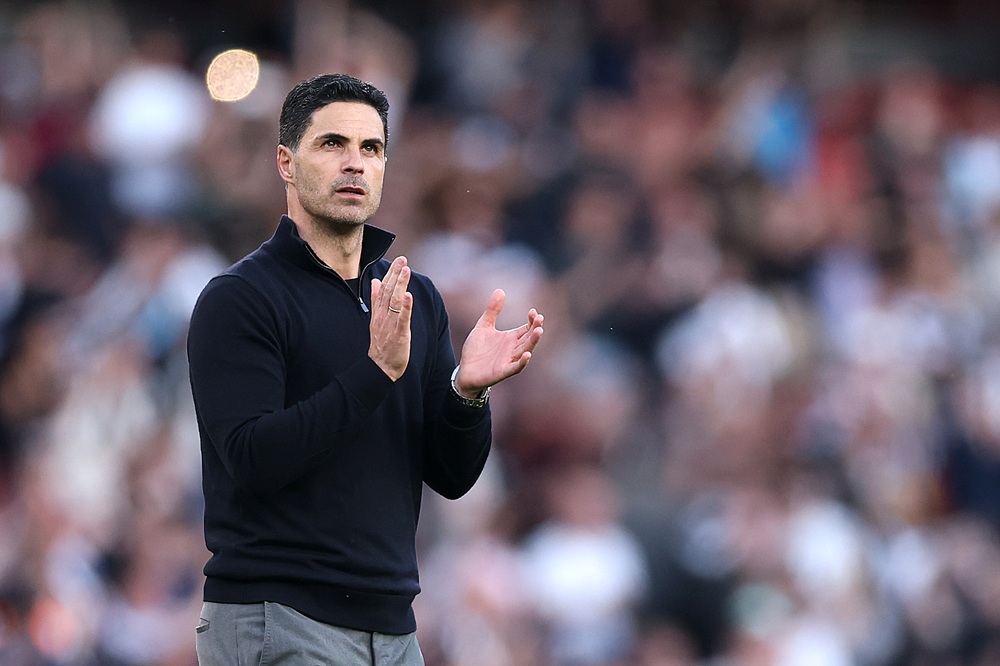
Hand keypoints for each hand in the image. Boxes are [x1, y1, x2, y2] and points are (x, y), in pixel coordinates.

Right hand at [369, 256, 411, 380]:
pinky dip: (405, 307)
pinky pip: (402, 319)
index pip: (384, 289)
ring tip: (406, 270)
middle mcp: (383, 316)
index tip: (398, 260)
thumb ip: (376, 300)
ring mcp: (390, 325)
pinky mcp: (399, 334)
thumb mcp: (376, 320)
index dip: (391, 274)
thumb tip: (375, 281)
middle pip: (388, 291)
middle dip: (396, 274)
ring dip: (400, 285)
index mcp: (378, 312)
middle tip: (403, 259)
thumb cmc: (381, 345)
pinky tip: (408, 295)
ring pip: (394, 301)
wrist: (380, 368)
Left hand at [454, 289, 543, 396]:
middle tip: (540, 319)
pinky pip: (515, 367)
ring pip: (525, 350)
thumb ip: (492, 311)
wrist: (465, 371)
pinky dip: (522, 362)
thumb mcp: (483, 326)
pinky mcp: (502, 371)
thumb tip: (500, 290)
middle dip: (535, 329)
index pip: (526, 328)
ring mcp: (509, 360)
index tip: (533, 312)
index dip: (532, 321)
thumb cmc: (476, 350)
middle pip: (528, 338)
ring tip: (539, 331)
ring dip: (532, 342)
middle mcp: (513, 349)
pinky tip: (527, 355)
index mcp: (511, 338)